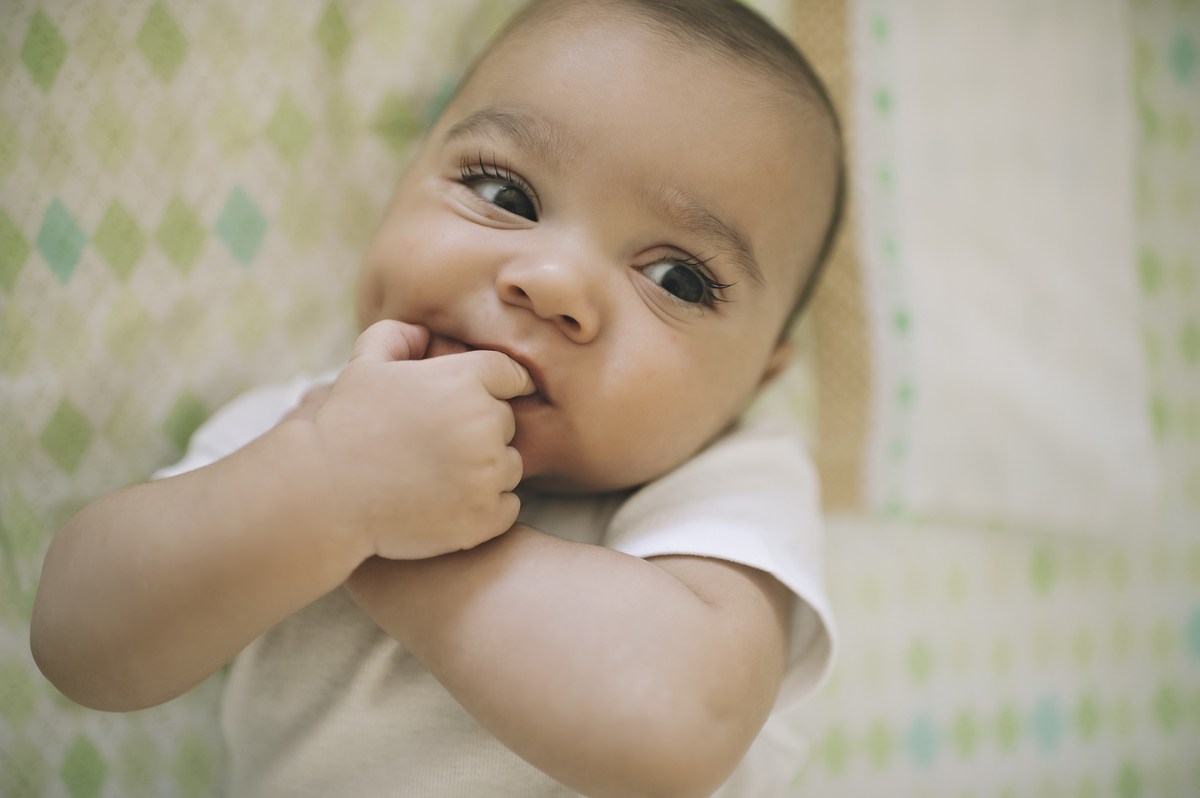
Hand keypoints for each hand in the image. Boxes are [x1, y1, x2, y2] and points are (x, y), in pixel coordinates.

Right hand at [293, 320, 535, 560]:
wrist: (322, 495)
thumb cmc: (344, 426)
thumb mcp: (364, 365)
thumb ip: (397, 335)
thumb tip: (426, 334)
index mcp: (465, 380)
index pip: (512, 375)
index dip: (493, 389)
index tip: (470, 407)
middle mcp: (484, 423)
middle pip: (508, 422)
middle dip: (482, 431)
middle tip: (438, 447)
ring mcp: (487, 473)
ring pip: (510, 465)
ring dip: (486, 470)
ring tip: (438, 477)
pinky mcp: (485, 517)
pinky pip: (508, 506)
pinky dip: (485, 508)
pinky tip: (447, 504)